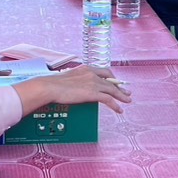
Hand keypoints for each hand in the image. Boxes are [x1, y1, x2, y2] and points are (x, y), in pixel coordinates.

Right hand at [17, 66, 132, 113]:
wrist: (50, 87)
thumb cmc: (53, 84)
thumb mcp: (67, 78)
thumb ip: (76, 80)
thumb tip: (76, 87)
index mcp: (86, 68)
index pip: (103, 71)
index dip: (111, 77)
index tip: (115, 81)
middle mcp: (92, 74)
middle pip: (111, 80)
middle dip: (119, 87)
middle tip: (126, 92)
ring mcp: (93, 83)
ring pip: (112, 89)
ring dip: (121, 96)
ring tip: (127, 100)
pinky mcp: (93, 93)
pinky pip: (109, 99)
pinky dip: (116, 105)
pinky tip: (119, 109)